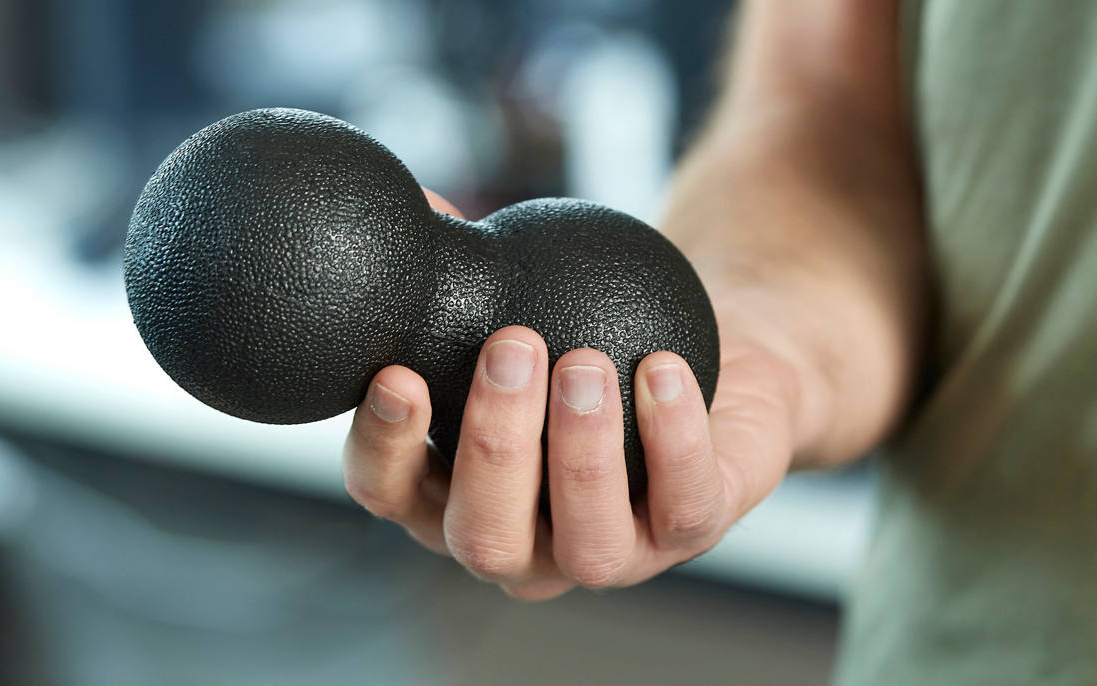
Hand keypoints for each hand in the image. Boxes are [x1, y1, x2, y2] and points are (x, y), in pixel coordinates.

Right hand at [341, 191, 799, 599]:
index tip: (399, 374)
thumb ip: (468, 278)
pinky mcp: (691, 534)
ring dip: (580, 451)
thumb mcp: (526, 307)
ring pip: (586, 543)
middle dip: (495, 445)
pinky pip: (685, 503)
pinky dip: (673, 438)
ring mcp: (609, 554)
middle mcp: (524, 547)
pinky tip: (662, 370)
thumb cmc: (592, 334)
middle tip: (512, 347)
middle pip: (485, 535)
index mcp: (454, 498)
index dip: (386, 448)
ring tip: (583, 360)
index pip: (391, 494)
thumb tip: (420, 206)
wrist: (711, 359)